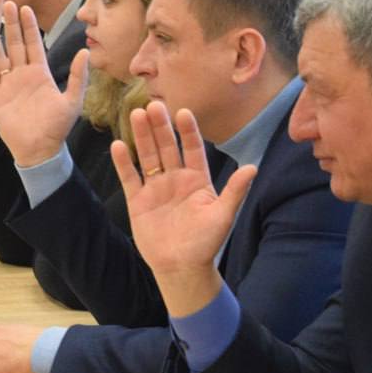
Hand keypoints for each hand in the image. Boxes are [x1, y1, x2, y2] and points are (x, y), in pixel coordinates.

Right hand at [0, 0, 87, 165]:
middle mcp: (22, 74)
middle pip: (14, 44)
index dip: (29, 26)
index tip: (25, 8)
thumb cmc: (57, 128)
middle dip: (10, 24)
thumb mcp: (72, 101)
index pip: (33, 44)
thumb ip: (77, 76)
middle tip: (6, 3)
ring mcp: (8, 84)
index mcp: (40, 73)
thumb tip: (85, 52)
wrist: (39, 150)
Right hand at [110, 103, 256, 315]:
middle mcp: (176, 179)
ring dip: (142, 136)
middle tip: (153, 105)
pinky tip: (118, 146)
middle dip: (161, 126)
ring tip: (136, 115)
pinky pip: (130, 177)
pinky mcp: (138, 200)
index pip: (192, 149)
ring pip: (147, 156)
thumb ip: (234, 191)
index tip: (183, 112)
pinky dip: (124, 163)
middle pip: (167, 147)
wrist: (181, 267)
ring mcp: (155, 188)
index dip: (188, 131)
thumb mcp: (223, 216)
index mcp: (197, 180)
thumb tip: (253, 168)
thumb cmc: (206, 243)